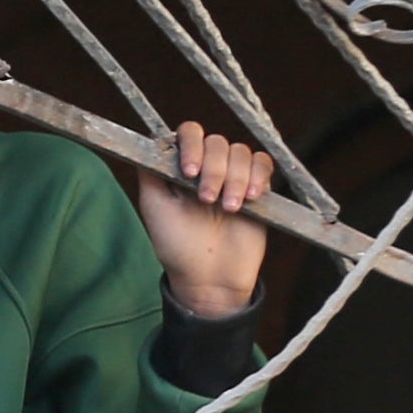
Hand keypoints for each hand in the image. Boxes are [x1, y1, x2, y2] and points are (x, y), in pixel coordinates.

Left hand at [133, 119, 275, 319]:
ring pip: (241, 152)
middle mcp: (208, 167)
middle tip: (207, 201)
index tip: (190, 172)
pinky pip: (263, 164)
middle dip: (214, 170)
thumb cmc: (176, 245)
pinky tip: (252, 197)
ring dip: (236, 178)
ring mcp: (233, 176)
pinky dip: (259, 176)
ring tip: (229, 208)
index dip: (192, 146)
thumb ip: (149, 170)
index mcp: (182, 167)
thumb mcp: (154, 206)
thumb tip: (151, 138)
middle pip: (217, 141)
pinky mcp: (257, 189)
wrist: (209, 278)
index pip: (190, 133)